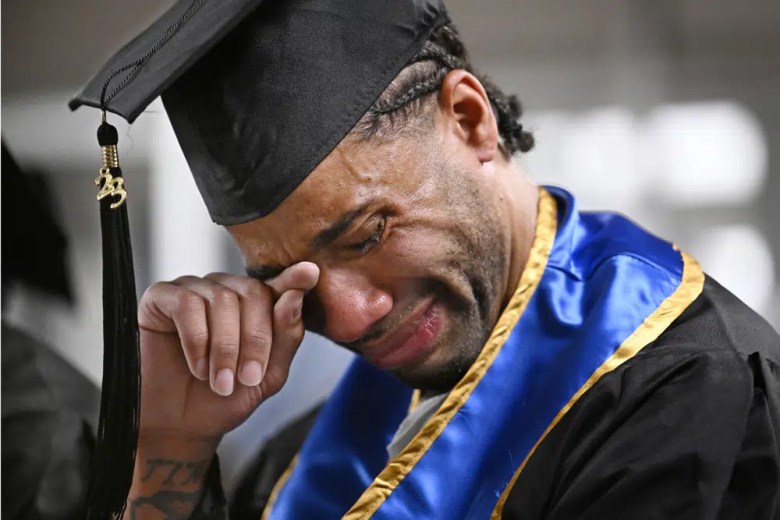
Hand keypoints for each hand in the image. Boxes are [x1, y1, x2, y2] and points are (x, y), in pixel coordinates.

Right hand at [136, 262, 319, 440]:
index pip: (279, 285)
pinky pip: (187, 304)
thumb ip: (286, 336)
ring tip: (221, 383)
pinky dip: (196, 340)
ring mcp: (193, 289)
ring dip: (225, 348)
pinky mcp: (161, 297)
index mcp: (256, 304)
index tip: (310, 273)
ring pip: (221, 299)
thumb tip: (294, 296)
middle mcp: (226, 289)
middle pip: (253, 293)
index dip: (294, 279)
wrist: (181, 427)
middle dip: (255, 340)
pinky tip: (198, 367)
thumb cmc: (226, 398)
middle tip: (247, 379)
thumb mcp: (268, 375)